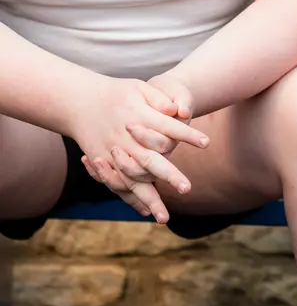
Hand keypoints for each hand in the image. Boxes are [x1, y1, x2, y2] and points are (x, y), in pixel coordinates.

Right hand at [69, 76, 208, 222]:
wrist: (80, 101)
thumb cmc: (116, 92)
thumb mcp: (139, 88)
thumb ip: (160, 98)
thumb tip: (179, 111)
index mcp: (137, 117)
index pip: (168, 128)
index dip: (188, 134)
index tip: (207, 142)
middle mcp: (125, 139)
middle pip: (150, 160)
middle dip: (169, 175)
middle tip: (187, 188)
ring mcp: (112, 153)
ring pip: (132, 180)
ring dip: (149, 198)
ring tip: (165, 217)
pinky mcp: (103, 163)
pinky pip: (118, 184)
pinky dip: (131, 198)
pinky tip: (145, 211)